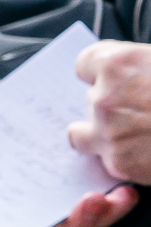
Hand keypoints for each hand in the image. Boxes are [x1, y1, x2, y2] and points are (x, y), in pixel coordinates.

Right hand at [0, 71, 138, 226]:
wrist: (36, 92)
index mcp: (1, 187)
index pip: (7, 219)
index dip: (22, 224)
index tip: (41, 217)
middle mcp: (34, 198)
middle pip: (54, 226)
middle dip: (75, 221)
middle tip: (90, 203)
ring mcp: (66, 192)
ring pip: (87, 218)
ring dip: (104, 213)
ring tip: (118, 195)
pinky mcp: (95, 180)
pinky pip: (110, 202)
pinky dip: (120, 199)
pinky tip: (128, 185)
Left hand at [69, 39, 150, 186]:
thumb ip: (143, 65)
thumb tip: (136, 71)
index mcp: (118, 64)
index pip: (84, 65)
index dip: (100, 73)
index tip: (111, 78)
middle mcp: (104, 97)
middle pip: (90, 99)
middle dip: (112, 105)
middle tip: (142, 110)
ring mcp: (108, 132)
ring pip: (83, 134)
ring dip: (102, 135)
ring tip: (135, 134)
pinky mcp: (119, 163)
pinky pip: (109, 159)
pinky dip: (125, 158)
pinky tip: (150, 152)